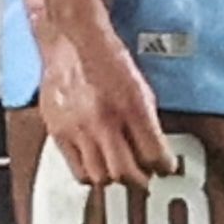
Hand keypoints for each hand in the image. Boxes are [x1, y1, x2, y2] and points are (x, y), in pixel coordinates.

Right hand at [35, 6, 168, 188]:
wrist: (73, 42)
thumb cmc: (108, 59)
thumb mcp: (140, 88)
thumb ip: (147, 123)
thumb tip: (154, 152)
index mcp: (132, 107)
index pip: (153, 154)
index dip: (163, 167)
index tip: (165, 169)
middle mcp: (104, 121)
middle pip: (125, 172)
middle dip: (139, 180)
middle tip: (144, 179)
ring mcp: (79, 129)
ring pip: (99, 177)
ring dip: (114, 179)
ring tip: (119, 174)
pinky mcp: (59, 132)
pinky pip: (76, 169)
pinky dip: (90, 174)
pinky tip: (96, 166)